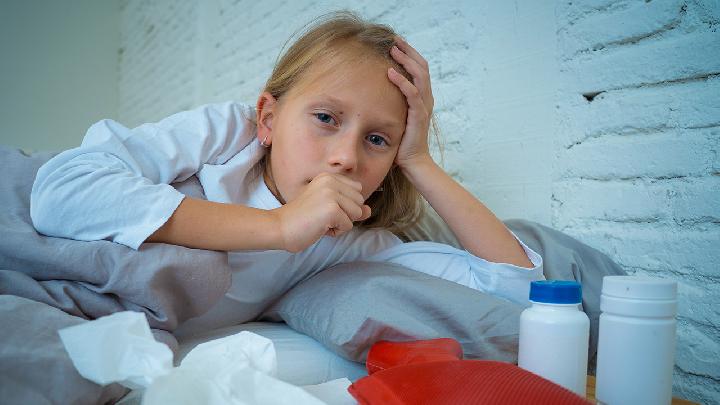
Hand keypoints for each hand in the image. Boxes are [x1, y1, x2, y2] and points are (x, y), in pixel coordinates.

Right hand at [272, 173, 370, 251]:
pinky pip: (348, 225)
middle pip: (359, 203)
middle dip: (345, 215)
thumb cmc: (302, 219)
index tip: (323, 209)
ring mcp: (332, 194)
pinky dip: (335, 231)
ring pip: (356, 214)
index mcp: (328, 177)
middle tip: (321, 216)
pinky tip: (319, 227)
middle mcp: (331, 181)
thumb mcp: (328, 208)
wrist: (279, 227)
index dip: (345, 205)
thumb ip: (350, 206)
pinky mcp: (332, 209)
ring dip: (341, 224)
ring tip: (320, 221)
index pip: (357, 191)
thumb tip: (368, 210)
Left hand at [388, 37, 434, 168]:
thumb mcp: (397, 117)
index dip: (410, 54)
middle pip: (422, 66)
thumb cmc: (402, 142)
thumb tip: (373, 92)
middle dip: (408, 51)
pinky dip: (402, 81)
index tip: (396, 43)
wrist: (412, 162)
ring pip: (420, 75)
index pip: (419, 69)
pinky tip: (390, 72)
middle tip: (394, 39)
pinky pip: (413, 93)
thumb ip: (392, 103)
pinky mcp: (419, 115)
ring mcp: (424, 106)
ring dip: (406, 60)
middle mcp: (426, 98)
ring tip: (393, 49)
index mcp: (422, 97)